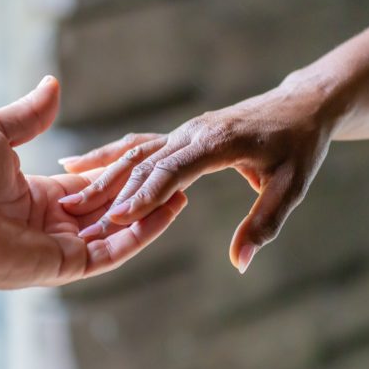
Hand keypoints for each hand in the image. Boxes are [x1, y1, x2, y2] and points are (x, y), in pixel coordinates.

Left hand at [0, 76, 187, 288]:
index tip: (145, 159)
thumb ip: (30, 114)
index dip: (117, 173)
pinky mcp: (68, 265)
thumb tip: (53, 84)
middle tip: (176, 174)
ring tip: (182, 192)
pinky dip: (143, 232)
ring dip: (150, 213)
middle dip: (140, 193)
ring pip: (118, 231)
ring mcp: (63, 247)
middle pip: (108, 207)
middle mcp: (54, 224)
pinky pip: (114, 250)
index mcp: (39, 196)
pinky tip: (168, 210)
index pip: (90, 186)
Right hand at [59, 79, 337, 272]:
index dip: (146, 193)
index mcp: (218, 142)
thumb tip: (240, 262)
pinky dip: (108, 154)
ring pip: (135, 150)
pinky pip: (140, 145)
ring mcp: (185, 131)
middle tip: (79, 214)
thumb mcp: (292, 186)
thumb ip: (264, 223)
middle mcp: (194, 133)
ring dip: (102, 170)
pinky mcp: (181, 134)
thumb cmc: (300, 145)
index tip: (119, 217)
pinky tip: (77, 163)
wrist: (301, 106)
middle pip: (145, 160)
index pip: (174, 169)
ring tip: (67, 188)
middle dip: (112, 187)